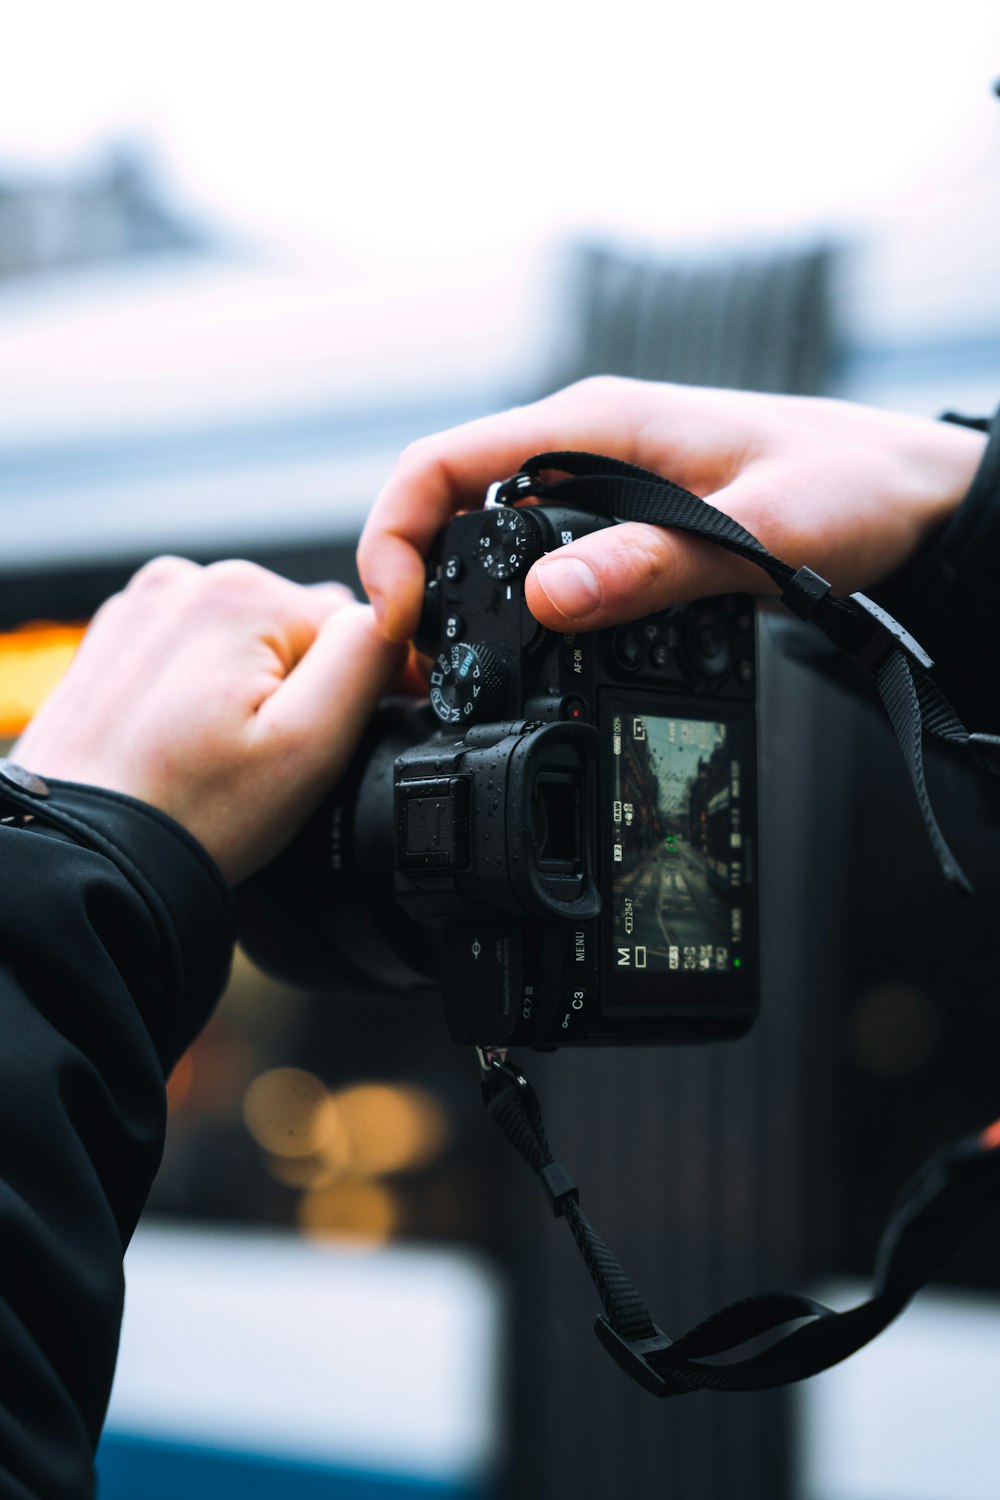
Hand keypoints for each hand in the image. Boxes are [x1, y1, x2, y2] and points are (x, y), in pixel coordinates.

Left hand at [11, 558, 404, 883]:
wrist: (84, 853)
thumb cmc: (190, 812)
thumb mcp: (311, 743)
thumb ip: (368, 659)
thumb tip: (395, 615)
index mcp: (241, 592)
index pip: (351, 627)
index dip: (357, 693)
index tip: (323, 749)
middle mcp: (185, 582)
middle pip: (295, 632)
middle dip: (295, 692)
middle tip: (261, 762)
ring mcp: (141, 610)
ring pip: (245, 645)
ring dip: (249, 693)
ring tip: (218, 758)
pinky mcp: (114, 642)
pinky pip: (193, 656)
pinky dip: (201, 695)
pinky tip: (185, 744)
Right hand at [358, 378, 985, 641]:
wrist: (913, 496)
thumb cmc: (851, 486)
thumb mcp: (756, 531)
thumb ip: (650, 564)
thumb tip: (547, 599)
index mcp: (594, 424)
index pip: (443, 462)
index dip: (394, 534)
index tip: (399, 617)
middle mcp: (584, 448)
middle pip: (451, 504)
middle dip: (413, 580)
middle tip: (418, 670)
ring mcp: (602, 486)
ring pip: (491, 537)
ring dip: (459, 601)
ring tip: (453, 678)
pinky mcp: (625, 525)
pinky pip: (540, 560)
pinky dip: (512, 608)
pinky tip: (523, 655)